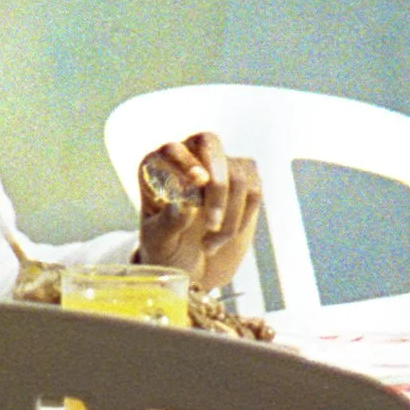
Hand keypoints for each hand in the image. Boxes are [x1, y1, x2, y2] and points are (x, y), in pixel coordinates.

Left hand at [135, 130, 262, 293]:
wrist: (188, 267)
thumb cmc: (165, 250)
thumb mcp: (159, 242)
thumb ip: (170, 220)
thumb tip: (188, 201)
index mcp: (157, 166)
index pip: (173, 150)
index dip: (187, 163)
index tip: (198, 183)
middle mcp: (186, 157)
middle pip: (210, 143)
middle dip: (217, 182)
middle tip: (212, 222)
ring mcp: (216, 166)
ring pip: (236, 173)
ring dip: (229, 216)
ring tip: (209, 245)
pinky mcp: (242, 181)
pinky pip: (253, 188)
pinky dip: (243, 218)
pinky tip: (225, 237)